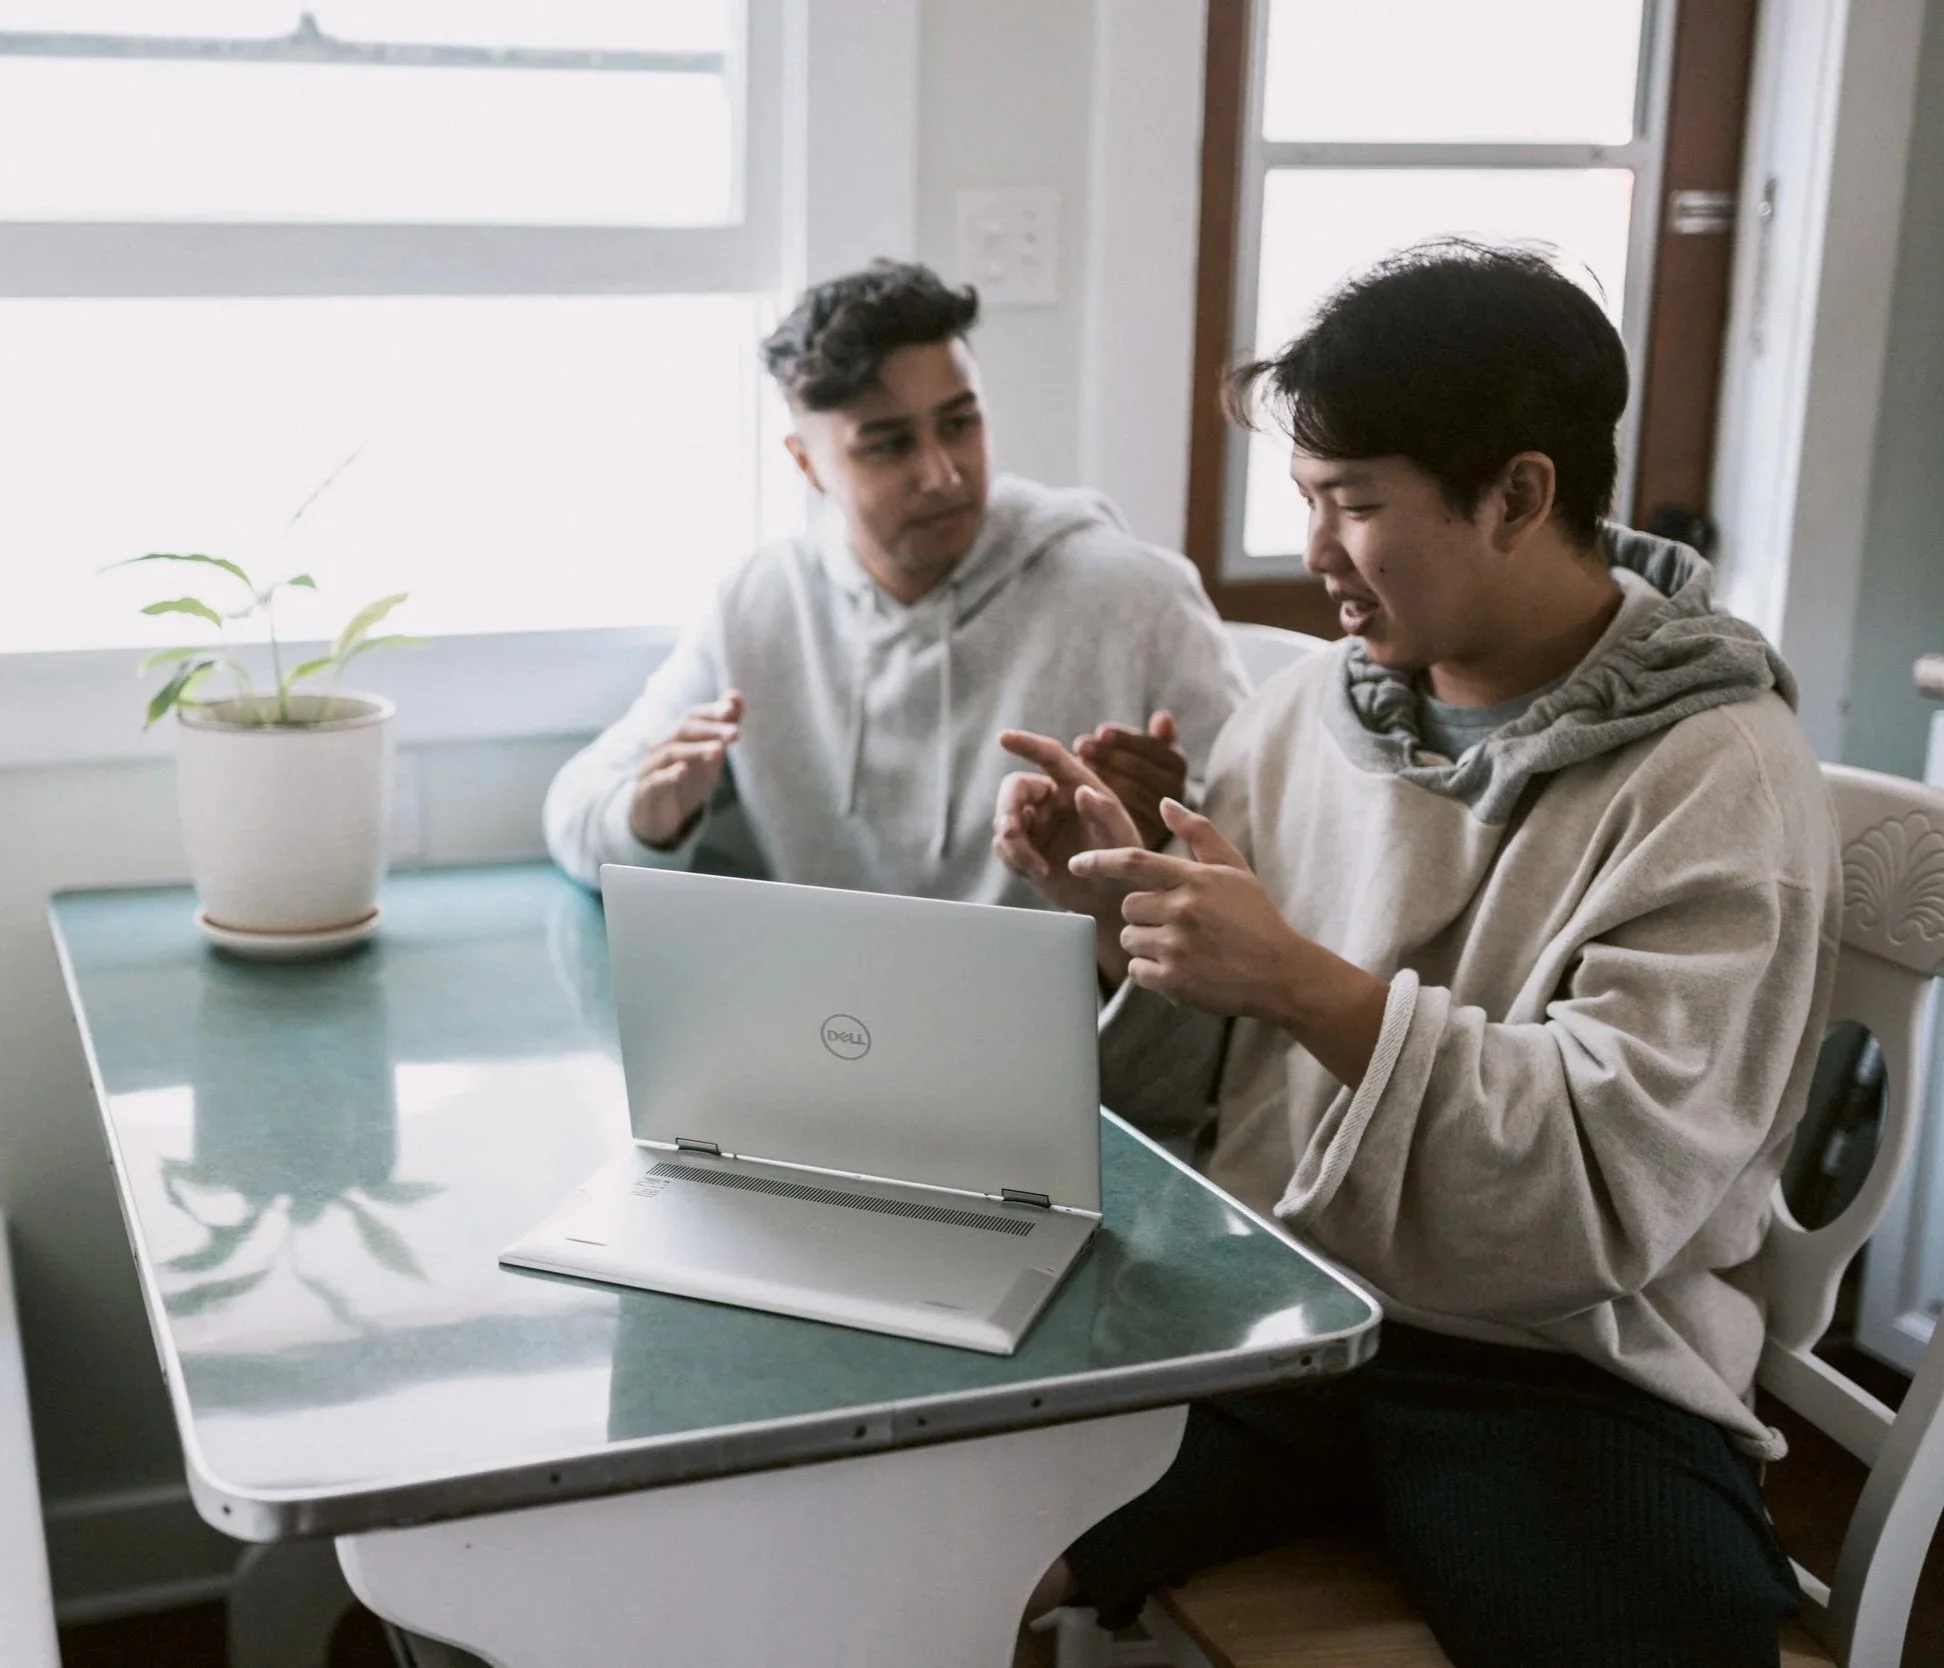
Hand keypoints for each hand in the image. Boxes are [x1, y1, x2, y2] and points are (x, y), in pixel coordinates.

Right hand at [628, 692, 743, 848]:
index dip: (710, 711)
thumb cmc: (687, 782)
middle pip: (683, 729)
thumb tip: (736, 695)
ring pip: (671, 752)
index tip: (731, 710)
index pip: (692, 715)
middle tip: (735, 733)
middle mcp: (661, 746)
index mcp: (676, 735)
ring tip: (718, 751)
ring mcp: (650, 767)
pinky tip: (683, 771)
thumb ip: (723, 728)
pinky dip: (668, 774)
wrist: (660, 818)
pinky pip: (655, 780)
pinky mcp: (645, 792)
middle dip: (711, 729)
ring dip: (695, 749)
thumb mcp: (710, 756)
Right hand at [992, 730, 1143, 935]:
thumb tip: (1081, 792)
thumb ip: (1103, 814)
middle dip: (1008, 808)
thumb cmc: (1122, 860)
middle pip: (1014, 789)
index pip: (1048, 756)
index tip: (1004, 738)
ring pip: (1004, 820)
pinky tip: (1039, 872)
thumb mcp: (1121, 838)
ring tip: (1037, 867)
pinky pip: (1003, 846)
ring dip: (1013, 843)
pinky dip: (1014, 858)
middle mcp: (1050, 799)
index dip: (1026, 744)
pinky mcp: (1023, 848)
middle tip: (1011, 832)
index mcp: (1075, 784)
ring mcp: (1034, 824)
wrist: (1110, 898)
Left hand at [1071, 799, 1304, 1018]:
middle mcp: (1182, 910)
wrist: (1282, 974)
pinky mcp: (1174, 981)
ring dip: (1147, 944)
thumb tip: (1165, 803)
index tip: (1076, 865)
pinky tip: (1182, 969)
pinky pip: (1136, 971)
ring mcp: (1177, 946)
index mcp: (1194, 879)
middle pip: (1128, 907)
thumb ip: (1198, 834)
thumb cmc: (1256, 917)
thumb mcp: (1234, 869)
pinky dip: (1151, 973)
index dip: (1098, 861)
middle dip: (1142, 915)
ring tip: (1183, 948)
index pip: (1133, 862)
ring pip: (1130, 939)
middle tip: (1175, 924)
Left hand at [1075, 712, 1186, 849]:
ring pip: (1130, 791)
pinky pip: (1121, 815)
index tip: (1100, 731)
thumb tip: (1163, 716)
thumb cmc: (1141, 777)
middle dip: (1106, 754)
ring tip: (1077, 762)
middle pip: (1139, 769)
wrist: (1142, 823)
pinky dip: (1099, 799)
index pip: (1152, 747)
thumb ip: (1158, 737)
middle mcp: (1176, 792)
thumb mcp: (1152, 754)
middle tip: (1079, 744)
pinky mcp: (1143, 837)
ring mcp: (1161, 815)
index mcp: (1177, 764)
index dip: (1124, 738)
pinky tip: (1080, 787)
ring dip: (1101, 774)